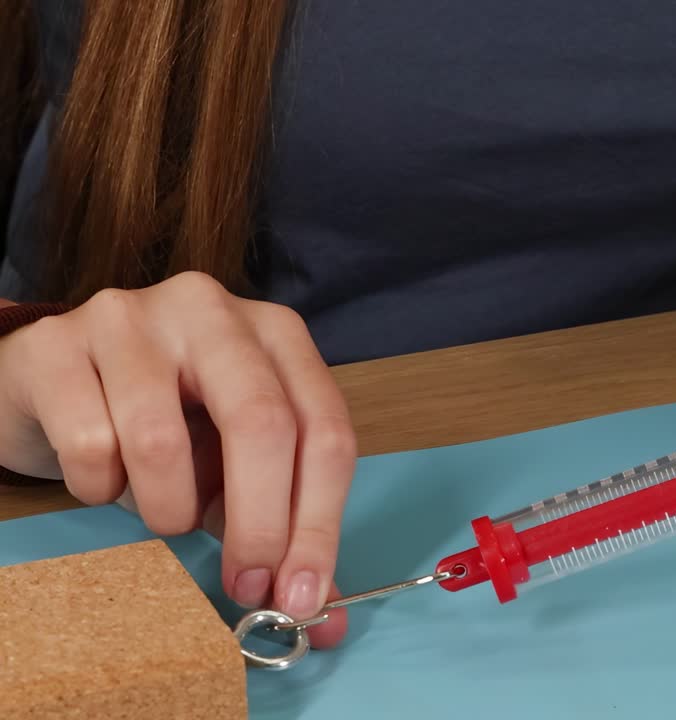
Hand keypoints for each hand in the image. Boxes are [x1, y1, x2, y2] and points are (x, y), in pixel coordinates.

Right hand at [0, 272, 354, 646]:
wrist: (49, 383)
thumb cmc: (161, 423)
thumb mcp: (232, 468)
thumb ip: (282, 526)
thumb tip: (320, 613)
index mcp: (276, 334)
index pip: (324, 428)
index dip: (320, 521)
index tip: (299, 592)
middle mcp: (212, 311)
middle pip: (262, 424)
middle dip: (260, 525)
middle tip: (244, 585)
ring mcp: (130, 317)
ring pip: (162, 441)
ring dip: (168, 508)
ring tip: (163, 512)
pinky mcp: (55, 343)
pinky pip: (89, 444)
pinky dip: (100, 488)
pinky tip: (102, 477)